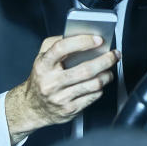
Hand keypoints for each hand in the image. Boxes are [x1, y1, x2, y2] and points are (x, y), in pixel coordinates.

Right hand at [4, 35, 119, 145]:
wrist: (32, 106)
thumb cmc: (41, 78)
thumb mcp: (42, 56)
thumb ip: (57, 42)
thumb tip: (80, 35)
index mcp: (43, 65)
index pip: (62, 48)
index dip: (82, 41)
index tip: (98, 39)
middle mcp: (51, 82)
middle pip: (85, 70)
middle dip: (105, 60)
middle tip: (114, 54)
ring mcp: (60, 97)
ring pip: (93, 84)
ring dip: (106, 75)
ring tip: (109, 69)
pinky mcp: (69, 109)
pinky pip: (93, 97)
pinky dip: (100, 88)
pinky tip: (99, 83)